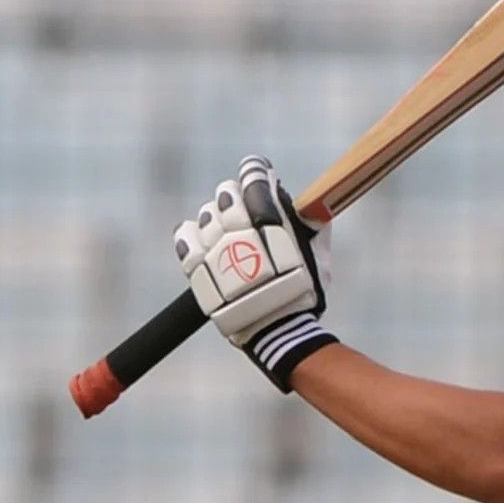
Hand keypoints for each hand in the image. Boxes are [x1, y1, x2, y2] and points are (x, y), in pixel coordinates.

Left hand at [174, 155, 337, 390]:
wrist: (278, 331)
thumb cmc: (303, 294)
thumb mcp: (318, 258)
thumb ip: (314, 227)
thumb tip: (313, 205)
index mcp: (273, 223)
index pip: (256, 180)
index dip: (256, 171)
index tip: (259, 171)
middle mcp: (241, 232)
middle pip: (228, 194)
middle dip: (236, 193)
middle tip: (244, 202)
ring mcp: (217, 251)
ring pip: (207, 215)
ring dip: (216, 215)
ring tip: (226, 227)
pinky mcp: (199, 271)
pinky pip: (185, 241)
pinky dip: (190, 234)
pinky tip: (198, 235)